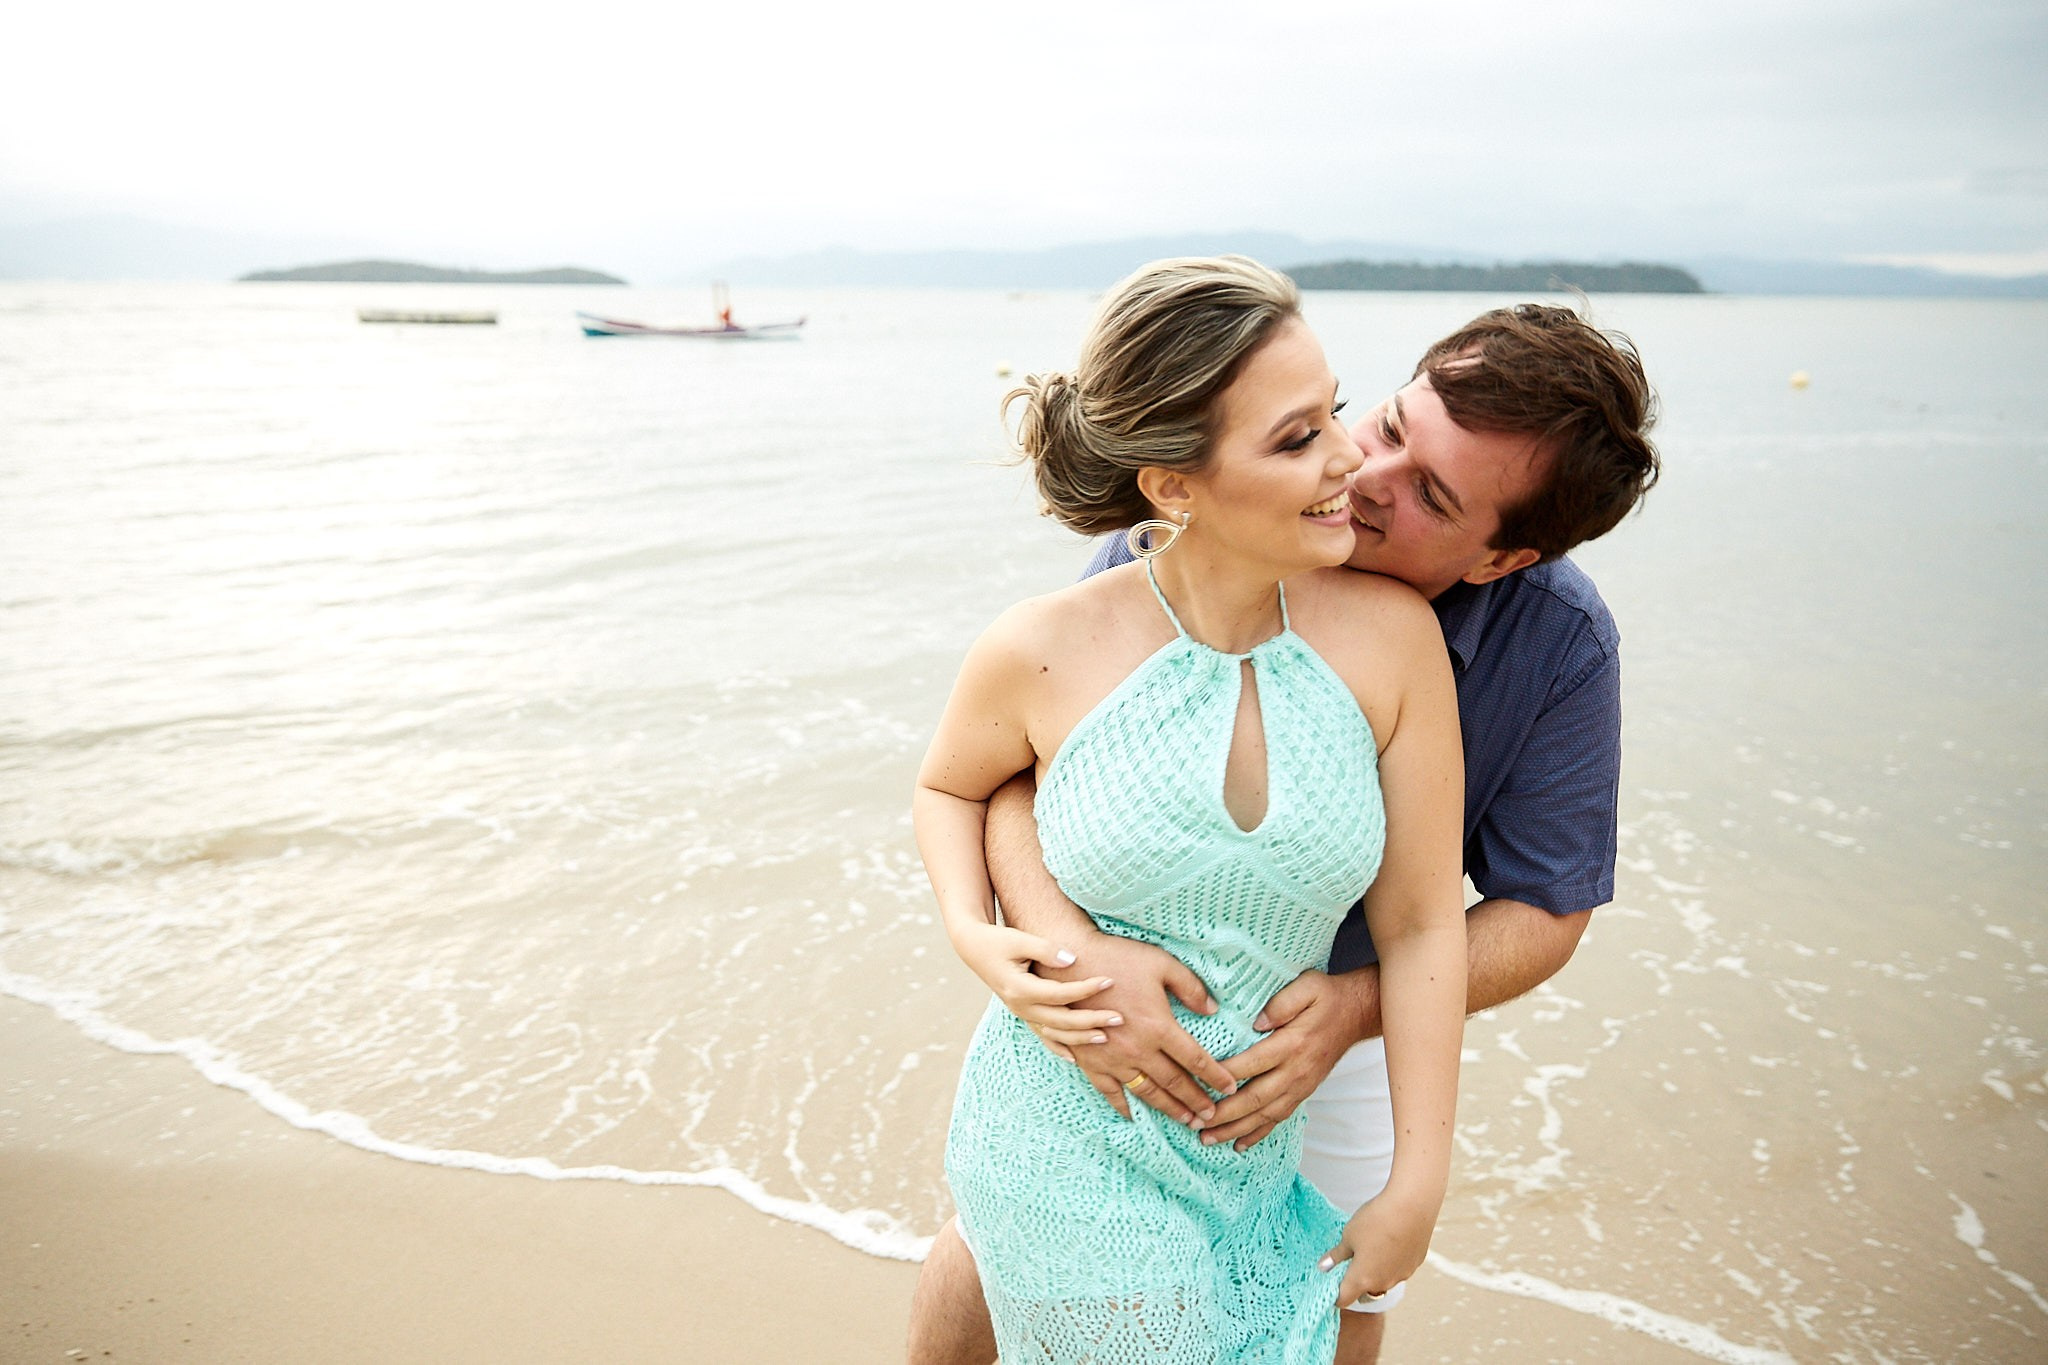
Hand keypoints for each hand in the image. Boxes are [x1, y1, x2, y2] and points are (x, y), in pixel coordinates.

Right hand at [951, 921, 1119, 1045]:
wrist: (974, 949)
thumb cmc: (999, 941)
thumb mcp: (1019, 939)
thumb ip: (1046, 949)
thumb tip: (1072, 959)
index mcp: (1020, 988)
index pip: (1060, 994)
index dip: (1086, 989)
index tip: (1109, 981)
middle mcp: (1021, 1007)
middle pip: (1061, 1021)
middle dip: (1091, 1021)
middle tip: (1119, 1017)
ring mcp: (1021, 1014)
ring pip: (1054, 1034)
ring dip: (1080, 1038)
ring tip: (1105, 1037)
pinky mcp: (1023, 1014)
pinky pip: (1043, 1037)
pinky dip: (1059, 1048)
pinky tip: (1075, 1058)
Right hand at [1048, 934, 1239, 1126]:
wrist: (1068, 964)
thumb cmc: (1117, 958)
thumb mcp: (1161, 964)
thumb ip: (1190, 987)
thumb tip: (1212, 1009)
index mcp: (1159, 1027)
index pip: (1195, 1059)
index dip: (1215, 1076)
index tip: (1229, 1089)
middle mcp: (1139, 1049)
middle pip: (1174, 1082)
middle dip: (1196, 1101)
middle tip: (1211, 1116)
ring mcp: (1113, 1059)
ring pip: (1147, 1092)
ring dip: (1169, 1109)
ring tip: (1185, 1121)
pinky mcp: (1091, 1062)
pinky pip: (1110, 1092)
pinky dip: (1123, 1107)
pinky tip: (1134, 1117)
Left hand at [1201, 969, 1372, 1150]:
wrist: (1356, 1014)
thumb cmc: (1327, 997)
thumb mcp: (1307, 987)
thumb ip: (1282, 1002)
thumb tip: (1257, 1021)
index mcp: (1291, 1044)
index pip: (1251, 1064)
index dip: (1223, 1076)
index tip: (1197, 1084)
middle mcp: (1295, 1071)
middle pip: (1254, 1099)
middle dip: (1222, 1114)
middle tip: (1194, 1122)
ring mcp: (1300, 1086)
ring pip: (1264, 1115)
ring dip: (1234, 1129)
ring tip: (1207, 1139)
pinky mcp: (1302, 1093)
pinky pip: (1279, 1118)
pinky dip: (1258, 1134)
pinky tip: (1239, 1144)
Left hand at [1317, 1185, 1437, 1309]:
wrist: (1412, 1205)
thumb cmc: (1376, 1220)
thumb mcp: (1349, 1235)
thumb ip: (1337, 1255)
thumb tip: (1324, 1267)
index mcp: (1362, 1279)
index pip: (1344, 1299)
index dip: (1335, 1293)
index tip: (1331, 1281)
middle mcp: (1383, 1283)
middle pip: (1364, 1291)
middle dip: (1356, 1279)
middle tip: (1351, 1256)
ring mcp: (1402, 1275)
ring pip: (1383, 1280)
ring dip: (1376, 1270)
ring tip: (1373, 1243)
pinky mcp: (1415, 1264)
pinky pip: (1398, 1269)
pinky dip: (1392, 1261)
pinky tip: (1391, 1239)